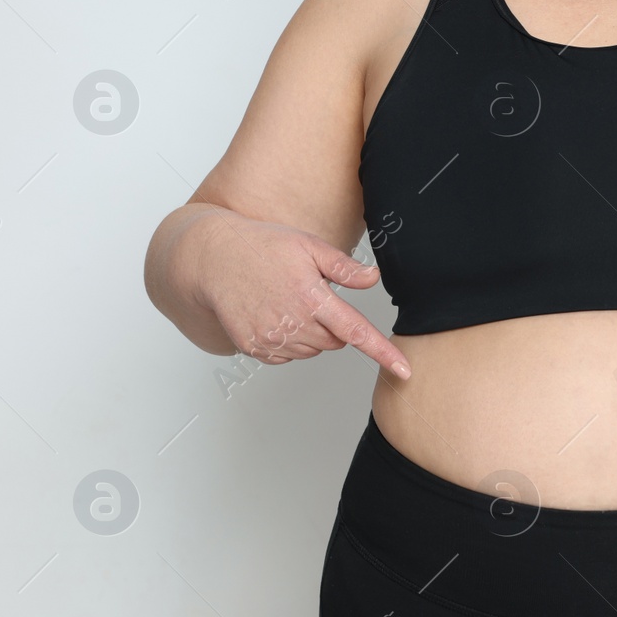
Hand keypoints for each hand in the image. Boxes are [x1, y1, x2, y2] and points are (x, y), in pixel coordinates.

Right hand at [196, 213, 410, 378]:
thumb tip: (373, 278)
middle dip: (333, 324)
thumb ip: (342, 267)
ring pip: (312, 350)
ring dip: (311, 333)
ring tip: (287, 301)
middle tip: (312, 296)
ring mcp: (270, 340)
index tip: (404, 370)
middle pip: (335, 341)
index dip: (383, 352)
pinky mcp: (254, 349)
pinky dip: (288, 341)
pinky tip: (272, 314)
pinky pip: (287, 355)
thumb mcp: (307, 246)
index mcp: (310, 297)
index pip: (356, 331)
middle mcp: (291, 323)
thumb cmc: (262, 246)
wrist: (212, 259)